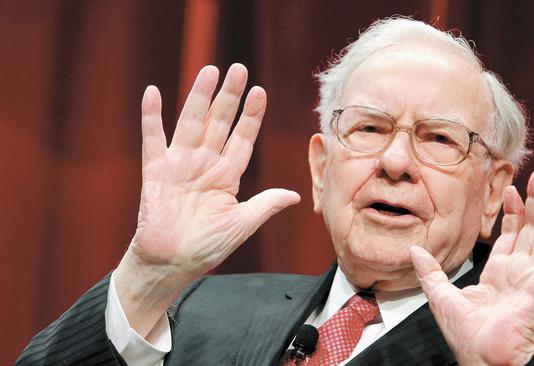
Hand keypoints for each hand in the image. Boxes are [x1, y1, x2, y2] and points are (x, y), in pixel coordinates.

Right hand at [114, 65, 299, 336]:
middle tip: (239, 69)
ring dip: (200, 97)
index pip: (242, 138)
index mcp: (227, 175)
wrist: (172, 264)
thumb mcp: (241, 225)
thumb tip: (295, 195)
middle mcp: (205, 164)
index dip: (251, 116)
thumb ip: (265, 205)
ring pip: (192, 123)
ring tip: (210, 71)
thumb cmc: (206, 247)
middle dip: (230, 96)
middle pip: (219, 122)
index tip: (260, 92)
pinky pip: (153, 139)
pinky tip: (154, 93)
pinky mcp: (155, 172)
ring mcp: (180, 165)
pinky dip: (152, 117)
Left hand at [410, 168, 533, 365]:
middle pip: (533, 230)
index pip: (511, 235)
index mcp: (499, 273)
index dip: (513, 211)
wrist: (478, 360)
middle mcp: (519, 273)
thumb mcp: (440, 296)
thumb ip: (430, 271)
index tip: (512, 188)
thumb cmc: (465, 336)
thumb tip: (415, 250)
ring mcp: (532, 280)